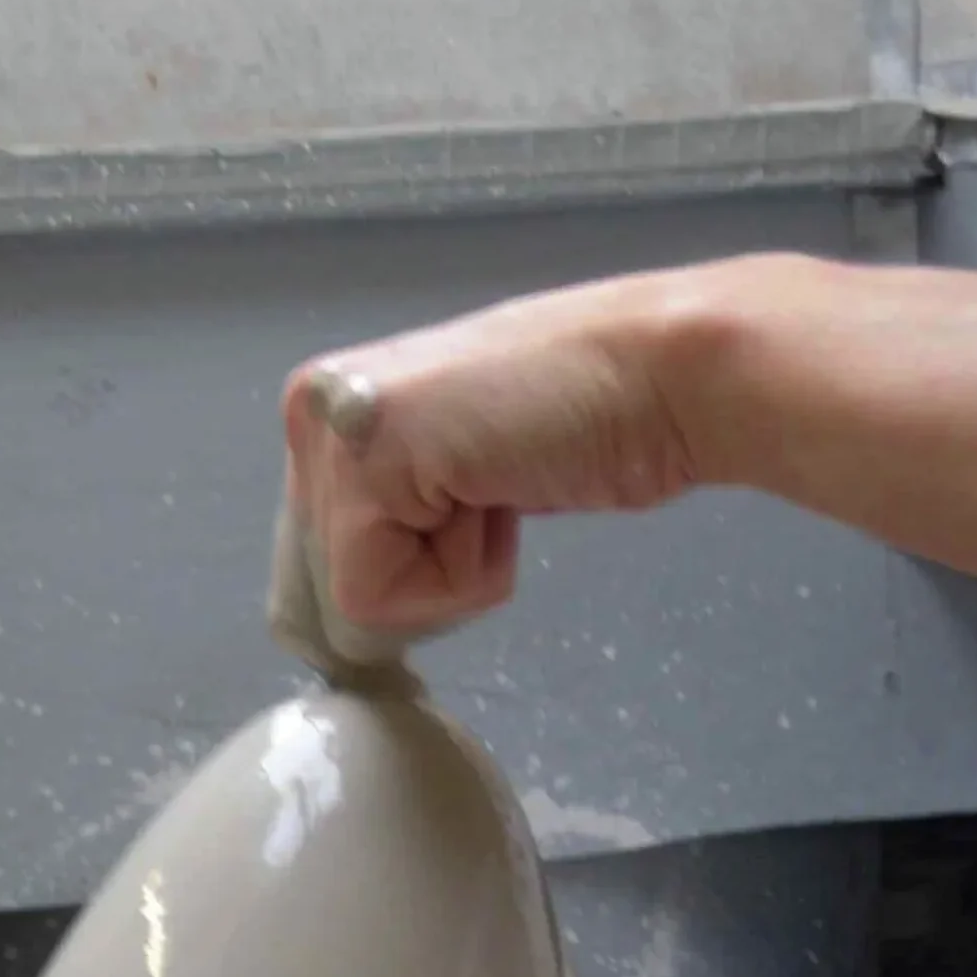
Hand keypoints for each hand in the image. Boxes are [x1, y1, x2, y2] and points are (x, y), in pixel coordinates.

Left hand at [280, 271, 705, 641]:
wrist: (665, 378)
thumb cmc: (588, 420)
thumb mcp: (458, 466)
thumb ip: (397, 508)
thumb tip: (356, 599)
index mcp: (326, 402)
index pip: (318, 558)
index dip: (405, 567)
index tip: (479, 493)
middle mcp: (311, 410)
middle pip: (328, 584)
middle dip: (423, 569)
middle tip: (496, 484)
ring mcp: (331, 430)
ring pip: (355, 596)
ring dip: (451, 569)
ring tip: (501, 483)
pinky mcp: (366, 461)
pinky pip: (378, 595)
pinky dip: (459, 575)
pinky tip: (501, 491)